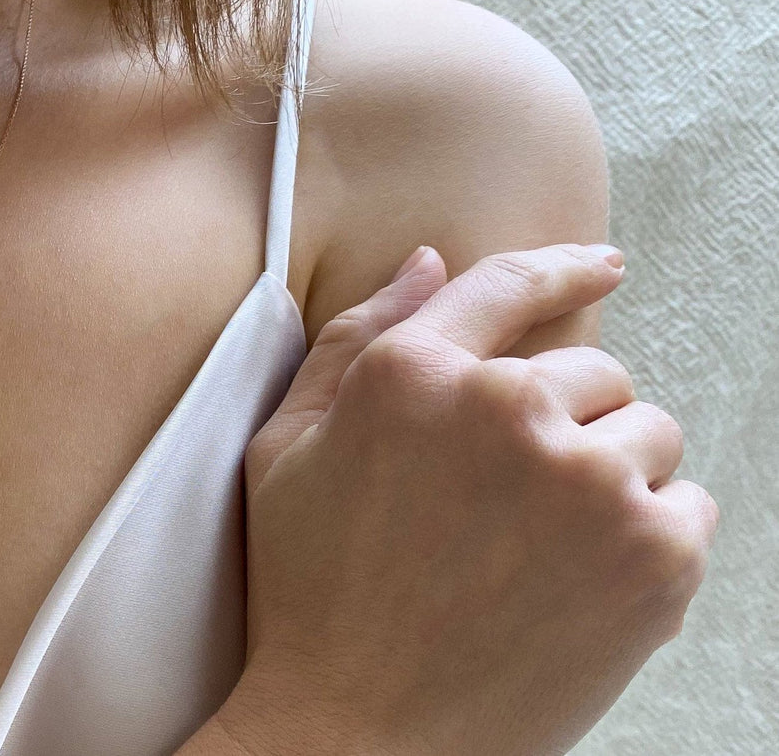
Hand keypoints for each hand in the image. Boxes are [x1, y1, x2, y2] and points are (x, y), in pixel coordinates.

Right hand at [223, 243, 718, 755]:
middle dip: (562, 417)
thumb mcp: (284, 449)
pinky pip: (688, 504)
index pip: (508, 285)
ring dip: (610, 471)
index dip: (561, 267)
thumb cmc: (310, 590)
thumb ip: (354, 341)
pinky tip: (579, 577)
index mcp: (412, 375)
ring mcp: (590, 483)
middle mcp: (507, 411)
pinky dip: (650, 532)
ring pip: (648, 432)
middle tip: (510, 495)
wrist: (360, 735)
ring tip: (543, 542)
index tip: (600, 264)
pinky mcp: (655, 557)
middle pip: (592, 369)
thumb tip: (430, 263)